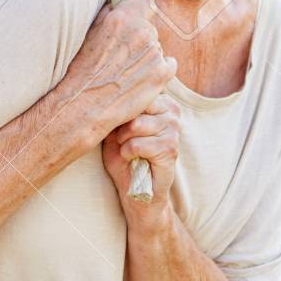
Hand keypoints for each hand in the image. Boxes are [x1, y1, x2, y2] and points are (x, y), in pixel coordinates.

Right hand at [61, 0, 177, 147]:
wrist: (84, 106)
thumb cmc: (82, 71)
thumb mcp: (88, 34)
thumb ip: (107, 16)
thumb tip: (116, 5)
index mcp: (121, 18)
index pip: (143, 5)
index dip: (138, 16)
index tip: (132, 29)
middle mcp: (141, 32)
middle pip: (150, 29)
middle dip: (140, 42)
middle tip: (124, 59)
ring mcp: (154, 53)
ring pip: (157, 49)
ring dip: (147, 58)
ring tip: (128, 74)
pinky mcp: (162, 74)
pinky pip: (169, 65)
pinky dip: (159, 72)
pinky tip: (141, 81)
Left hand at [102, 92, 181, 211]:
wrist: (135, 190)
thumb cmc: (123, 156)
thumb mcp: (114, 126)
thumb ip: (117, 107)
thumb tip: (106, 90)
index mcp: (160, 101)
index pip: (135, 89)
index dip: (119, 107)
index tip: (116, 122)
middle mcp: (172, 111)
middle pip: (134, 105)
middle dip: (121, 125)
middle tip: (123, 140)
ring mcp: (174, 129)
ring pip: (135, 125)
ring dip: (123, 141)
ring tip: (128, 150)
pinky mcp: (170, 149)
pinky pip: (137, 144)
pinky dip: (127, 153)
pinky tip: (132, 159)